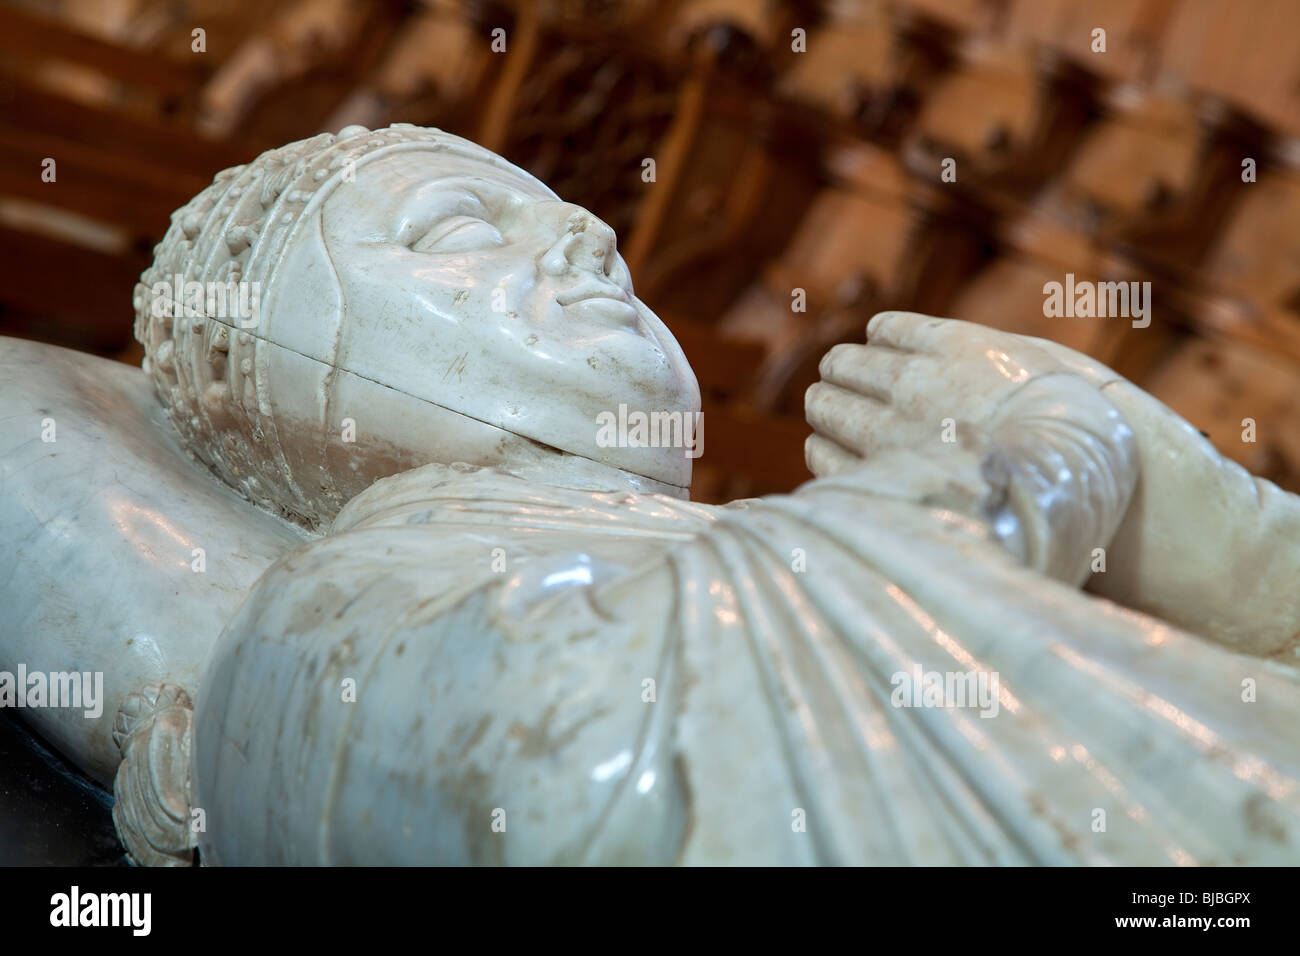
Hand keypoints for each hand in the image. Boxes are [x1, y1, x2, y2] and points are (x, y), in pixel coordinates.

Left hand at [804, 311, 1073, 476]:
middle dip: (840, 372)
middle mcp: (916, 382)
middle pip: (847, 366)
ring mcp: (894, 431)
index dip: (879, 343)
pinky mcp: (881, 480)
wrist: (1075, 491)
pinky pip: (829, 459)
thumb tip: (958, 362)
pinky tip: (822, 448)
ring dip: (824, 406)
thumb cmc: (1079, 433)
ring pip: (829, 407)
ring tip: (823, 407)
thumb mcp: (1045, 367)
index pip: (888, 330)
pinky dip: (821, 450)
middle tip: (833, 379)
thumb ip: (994, 358)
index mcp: (956, 345)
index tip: (878, 353)